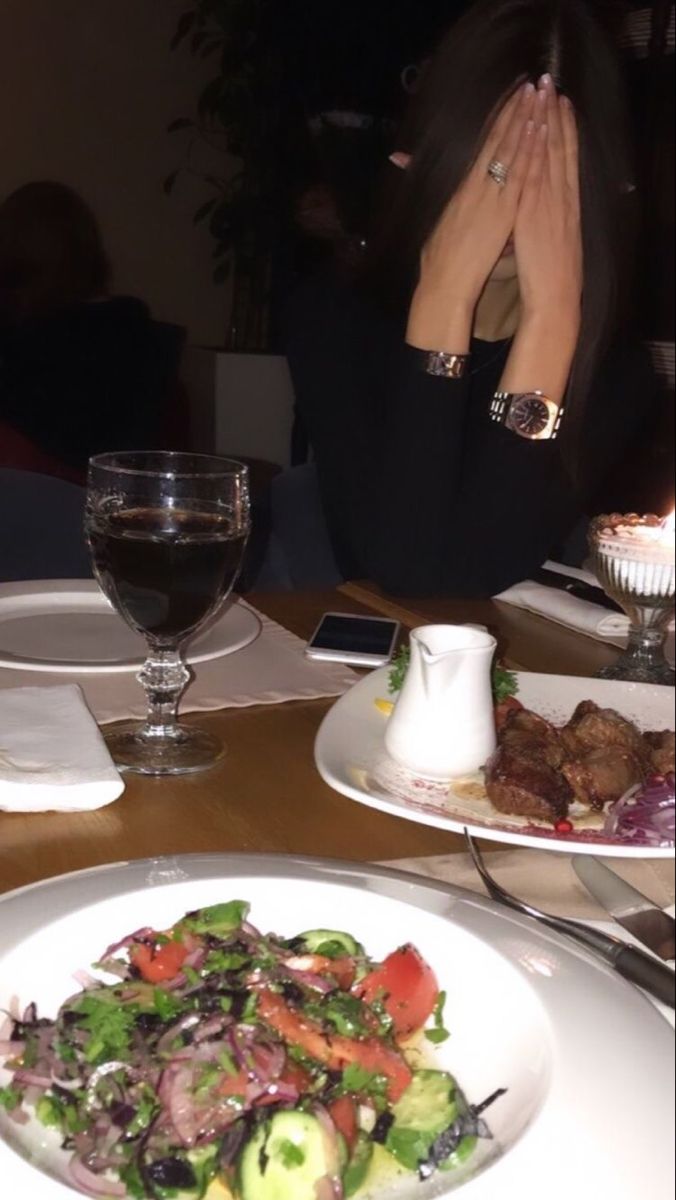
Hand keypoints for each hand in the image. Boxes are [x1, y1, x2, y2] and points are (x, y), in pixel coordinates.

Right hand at [407, 82, 536, 351]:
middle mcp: (473, 187)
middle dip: (512, 112)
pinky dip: (528, 150)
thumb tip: (436, 193)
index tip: (508, 100)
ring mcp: (488, 197)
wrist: (442, 287)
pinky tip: (538, 130)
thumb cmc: (439, 267)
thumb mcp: (436, 229)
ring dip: (523, 121)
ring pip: (508, 151)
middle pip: (495, 141)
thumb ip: (442, 205)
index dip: (495, 123)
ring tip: (536, 96)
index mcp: (459, 191)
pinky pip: (519, 173)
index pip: (480, 149)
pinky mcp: (501, 211)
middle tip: (527, 85)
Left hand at [513, 77, 582, 325]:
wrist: (555, 301)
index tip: (561, 103)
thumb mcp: (552, 244)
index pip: (566, 159)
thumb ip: (546, 223)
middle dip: (555, 114)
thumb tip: (538, 214)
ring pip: (550, 154)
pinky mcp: (535, 212)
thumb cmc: (550, 280)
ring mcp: (550, 203)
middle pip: (560, 148)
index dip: (564, 129)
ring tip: (543, 91)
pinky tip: (535, 127)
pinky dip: (537, 148)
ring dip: (546, 121)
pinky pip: (536, 172)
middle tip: (551, 82)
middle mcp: (561, 199)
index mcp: (566, 207)